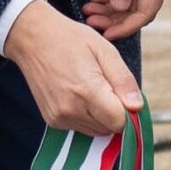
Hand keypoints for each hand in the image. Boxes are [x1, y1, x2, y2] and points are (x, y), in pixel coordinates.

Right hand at [3, 0, 142, 135]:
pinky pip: (80, 127)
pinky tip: (80, 94)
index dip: (128, 110)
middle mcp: (71, 110)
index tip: (124, 93)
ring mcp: (59, 118)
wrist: (33, 39)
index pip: (119, 122)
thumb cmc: (71, 40)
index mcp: (87, 91)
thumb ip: (123, 80)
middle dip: (115, 112)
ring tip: (92, 87)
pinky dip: (87, 116)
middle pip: (109, 128)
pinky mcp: (52, 121)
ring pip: (95, 130)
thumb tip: (137, 107)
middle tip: (107, 85)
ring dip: (101, 116)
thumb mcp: (105, 50)